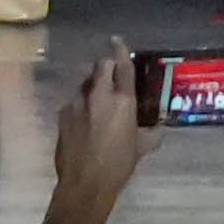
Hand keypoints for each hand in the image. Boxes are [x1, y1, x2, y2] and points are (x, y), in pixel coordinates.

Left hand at [45, 43, 153, 223]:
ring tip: (99, 102)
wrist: (85, 183)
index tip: (117, 41)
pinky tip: (85, 121)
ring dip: (94, 86)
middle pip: (101, 65)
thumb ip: (152, 134)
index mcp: (122, 100)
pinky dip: (82, 105)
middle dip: (106, 65)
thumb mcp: (141, 148)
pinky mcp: (63, 112)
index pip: (123, 66)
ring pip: (86, 83)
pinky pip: (75, 101)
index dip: (121, 50)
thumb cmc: (119, 165)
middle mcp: (99, 95)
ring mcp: (77, 102)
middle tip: (111, 74)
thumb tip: (159, 128)